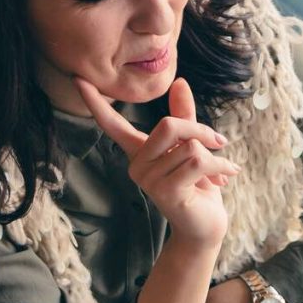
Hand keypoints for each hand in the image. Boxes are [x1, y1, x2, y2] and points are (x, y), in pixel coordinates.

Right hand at [77, 75, 233, 251]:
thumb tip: (179, 82)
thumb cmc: (198, 183)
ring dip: (214, 157)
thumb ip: (184, 116)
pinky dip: (219, 167)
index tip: (77, 77)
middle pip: (169, 125)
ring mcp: (148, 180)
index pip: (111, 124)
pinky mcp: (165, 192)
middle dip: (200, 131)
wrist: (206, 224)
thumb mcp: (191, 144)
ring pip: (189, 145)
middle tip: (220, 142)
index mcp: (139, 150)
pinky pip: (198, 161)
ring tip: (217, 173)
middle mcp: (137, 165)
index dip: (95, 102)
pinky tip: (225, 178)